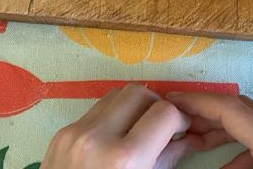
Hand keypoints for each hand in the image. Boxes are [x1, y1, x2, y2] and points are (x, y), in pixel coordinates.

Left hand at [41, 84, 196, 167]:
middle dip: (156, 106)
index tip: (182, 129)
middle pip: (139, 92)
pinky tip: (116, 138)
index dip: (179, 118)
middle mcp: (98, 137)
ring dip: (133, 107)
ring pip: (115, 95)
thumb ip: (168, 159)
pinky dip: (112, 116)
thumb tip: (191, 137)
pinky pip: (94, 110)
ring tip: (139, 131)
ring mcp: (75, 132)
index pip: (164, 113)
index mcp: (124, 159)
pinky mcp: (61, 134)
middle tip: (162, 127)